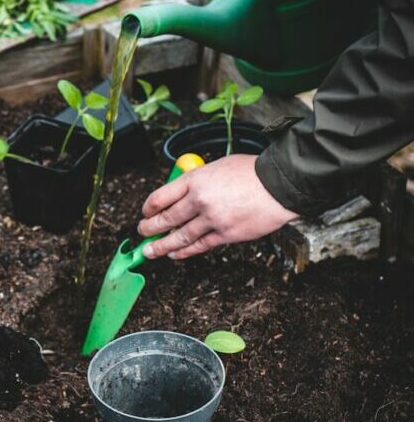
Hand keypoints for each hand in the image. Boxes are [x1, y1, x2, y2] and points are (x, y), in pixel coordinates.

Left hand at [138, 154, 298, 259]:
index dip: (148, 207)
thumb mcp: (217, 166)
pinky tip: (175, 254)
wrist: (279, 185)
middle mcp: (199, 200)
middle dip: (149, 228)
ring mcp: (212, 219)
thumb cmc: (251, 172)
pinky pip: (199, 246)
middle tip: (141, 233)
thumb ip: (198, 180)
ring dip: (161, 246)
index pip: (161, 196)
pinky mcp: (225, 234)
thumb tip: (182, 194)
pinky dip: (184, 252)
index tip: (145, 212)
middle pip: (166, 218)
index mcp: (195, 179)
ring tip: (149, 251)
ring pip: (179, 237)